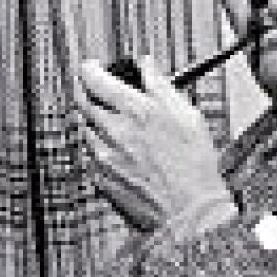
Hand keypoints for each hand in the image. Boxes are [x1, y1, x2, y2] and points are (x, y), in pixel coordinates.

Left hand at [76, 54, 237, 234]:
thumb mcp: (187, 115)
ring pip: (85, 128)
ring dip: (95, 121)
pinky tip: (122, 153)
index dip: (90, 69)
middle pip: (82, 101)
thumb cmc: (194, 168)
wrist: (188, 211)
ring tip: (119, 127)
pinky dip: (100, 147)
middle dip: (89, 93)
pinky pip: (91, 154)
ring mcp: (103, 155)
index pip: (93, 78)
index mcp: (134, 110)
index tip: (92, 67)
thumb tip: (147, 65)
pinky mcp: (100, 176)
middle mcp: (112, 131)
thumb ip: (160, 86)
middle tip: (102, 94)